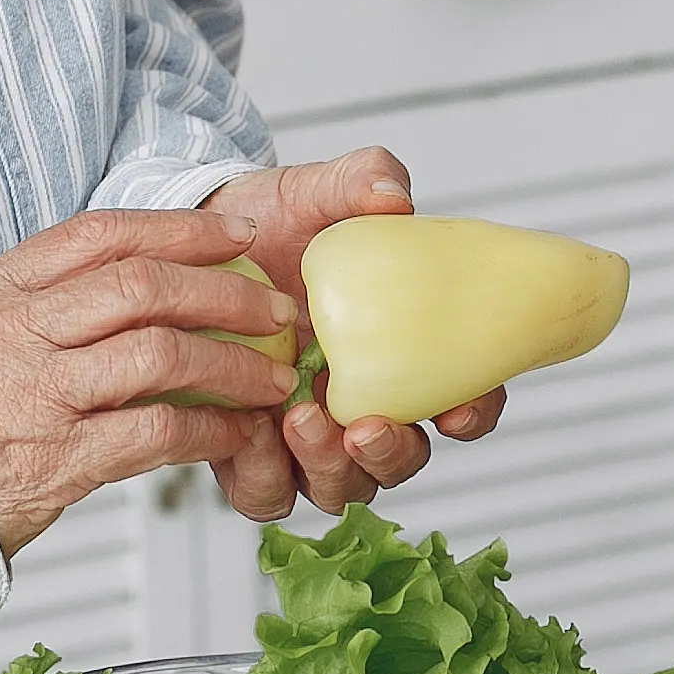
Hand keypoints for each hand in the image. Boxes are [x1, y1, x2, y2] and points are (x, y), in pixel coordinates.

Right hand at [0, 206, 305, 557]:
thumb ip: (44, 299)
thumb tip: (146, 270)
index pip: (99, 234)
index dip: (180, 228)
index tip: (239, 234)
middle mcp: (9, 331)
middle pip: (140, 286)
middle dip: (225, 293)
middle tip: (275, 309)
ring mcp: (34, 395)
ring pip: (160, 354)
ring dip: (233, 363)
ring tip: (272, 374)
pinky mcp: (57, 460)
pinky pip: (157, 431)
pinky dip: (210, 429)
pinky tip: (237, 432)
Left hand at [198, 152, 505, 521]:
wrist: (197, 243)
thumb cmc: (273, 222)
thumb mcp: (315, 191)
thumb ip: (360, 180)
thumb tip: (392, 195)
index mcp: (406, 356)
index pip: (465, 401)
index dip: (475, 412)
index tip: (460, 406)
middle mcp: (365, 406)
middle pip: (404, 461)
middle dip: (391, 454)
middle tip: (362, 426)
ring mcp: (310, 439)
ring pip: (342, 488)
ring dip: (330, 468)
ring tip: (298, 420)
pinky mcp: (252, 455)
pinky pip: (268, 493)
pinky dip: (264, 475)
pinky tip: (249, 432)